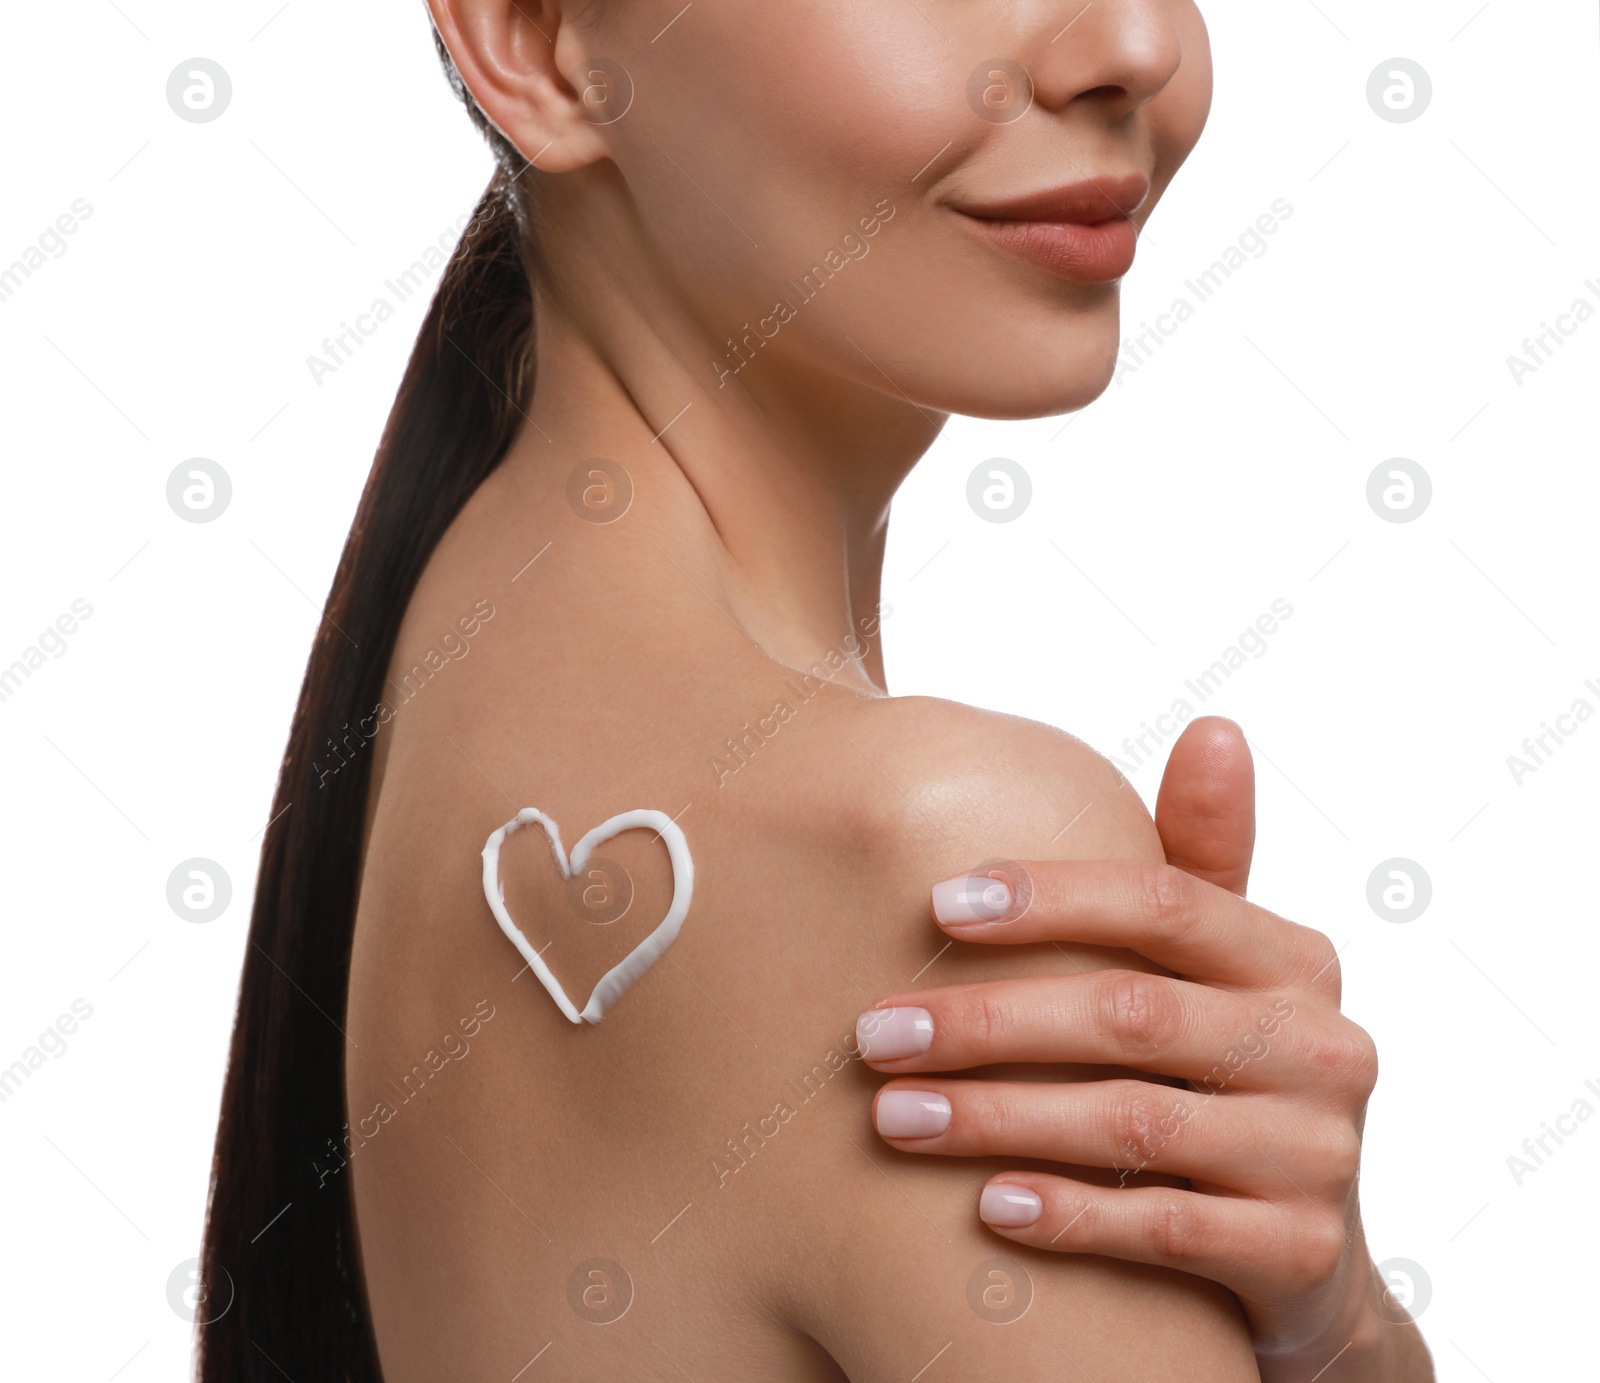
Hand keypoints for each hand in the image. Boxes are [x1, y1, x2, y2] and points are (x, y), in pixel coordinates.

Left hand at [856, 719, 1432, 1380]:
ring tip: (892, 1115)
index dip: (1049, 897)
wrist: (1301, 1258)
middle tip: (873, 1033)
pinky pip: (1164, 1229)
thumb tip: (1217, 725)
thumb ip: (1199, 865)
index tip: (935, 904)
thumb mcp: (1223, 974)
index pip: (1162, 901)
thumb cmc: (1224, 1078)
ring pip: (1133, 1122)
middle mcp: (1320, 1046)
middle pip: (1129, 1013)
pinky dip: (1070, 1213)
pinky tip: (986, 1204)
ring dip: (996, 1117)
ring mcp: (1318, 1154)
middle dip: (986, 1020)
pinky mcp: (1301, 1254)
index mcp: (1291, 958)